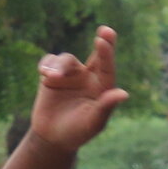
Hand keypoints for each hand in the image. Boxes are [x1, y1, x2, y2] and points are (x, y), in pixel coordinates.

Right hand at [29, 26, 129, 153]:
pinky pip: (49, 62)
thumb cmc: (78, 132)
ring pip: (66, 60)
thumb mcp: (93, 122)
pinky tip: (44, 74)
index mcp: (102, 88)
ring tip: (52, 78)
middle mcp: (89, 78)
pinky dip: (47, 64)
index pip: (107, 68)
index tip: (104, 39)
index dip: (106, 54)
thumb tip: (123, 94)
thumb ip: (105, 107)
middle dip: (103, 43)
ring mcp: (70, 75)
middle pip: (96, 56)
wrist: (53, 137)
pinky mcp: (51, 76)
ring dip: (59, 66)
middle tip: (106, 31)